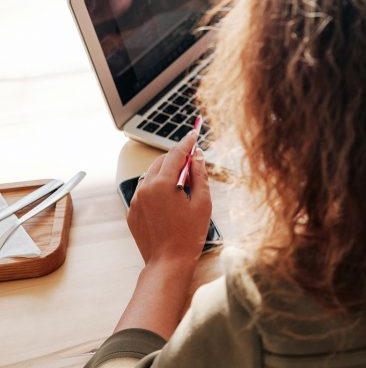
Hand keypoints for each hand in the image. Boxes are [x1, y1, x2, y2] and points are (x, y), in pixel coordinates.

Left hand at [127, 130, 211, 268]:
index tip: (194, 133)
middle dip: (177, 158)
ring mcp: (136, 200)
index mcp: (163, 184)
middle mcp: (145, 188)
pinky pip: (146, 191)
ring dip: (167, 173)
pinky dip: (158, 188)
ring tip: (184, 185)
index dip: (187, 142)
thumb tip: (197, 157)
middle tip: (194, 163)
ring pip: (152, 175)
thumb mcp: (202, 202)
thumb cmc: (188, 235)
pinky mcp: (133, 212)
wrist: (168, 262)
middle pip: (161, 161)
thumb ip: (199, 176)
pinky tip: (171, 200)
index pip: (176, 154)